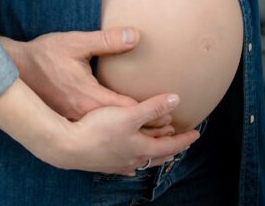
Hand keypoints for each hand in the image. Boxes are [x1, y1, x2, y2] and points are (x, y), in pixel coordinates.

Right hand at [1, 28, 165, 123]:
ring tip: (156, 138)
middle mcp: (85, 114)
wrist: (14, 70)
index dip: (154, 114)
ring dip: (134, 137)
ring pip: (112, 137)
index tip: (173, 112)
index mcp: (90, 96)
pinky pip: (97, 138)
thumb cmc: (44, 54)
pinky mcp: (69, 122)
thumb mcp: (75, 42)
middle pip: (125, 129)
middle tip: (173, 128)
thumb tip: (135, 35)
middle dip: (150, 129)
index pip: (131, 111)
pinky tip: (123, 141)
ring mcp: (75, 121)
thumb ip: (106, 40)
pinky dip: (115, 139)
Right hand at [51, 94, 199, 174]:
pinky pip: (123, 164)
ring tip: (157, 151)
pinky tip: (128, 164)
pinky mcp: (103, 162)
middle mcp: (132, 158)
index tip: (196, 134)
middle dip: (170, 148)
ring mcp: (117, 162)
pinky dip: (131, 162)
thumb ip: (152, 107)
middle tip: (180, 142)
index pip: (170, 145)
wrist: (68, 145)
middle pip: (157, 155)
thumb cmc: (97, 128)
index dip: (184, 139)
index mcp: (141, 148)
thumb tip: (176, 100)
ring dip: (152, 154)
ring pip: (141, 160)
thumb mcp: (127, 113)